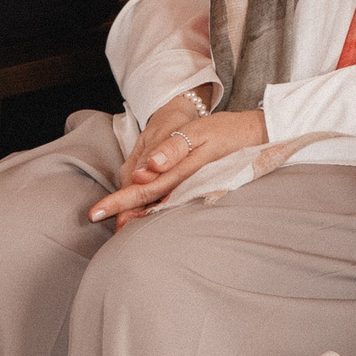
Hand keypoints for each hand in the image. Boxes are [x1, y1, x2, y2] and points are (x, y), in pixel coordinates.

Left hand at [89, 102, 266, 227]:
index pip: (143, 191)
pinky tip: (149, 210)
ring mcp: (193, 190)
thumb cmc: (227, 132)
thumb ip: (173, 149)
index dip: (118, 202)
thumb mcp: (199, 133)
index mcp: (181, 174)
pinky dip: (155, 206)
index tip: (95, 212)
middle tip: (97, 220)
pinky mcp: (199, 188)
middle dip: (122, 213)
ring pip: (159, 204)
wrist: (259, 137)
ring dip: (137, 213)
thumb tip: (146, 169)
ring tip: (117, 223)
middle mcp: (185, 187)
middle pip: (148, 202)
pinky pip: (172, 200)